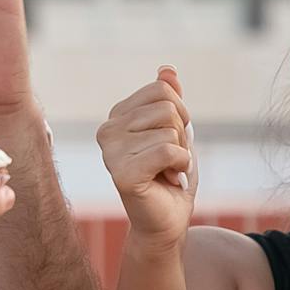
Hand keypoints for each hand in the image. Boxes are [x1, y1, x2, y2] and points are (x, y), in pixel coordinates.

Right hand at [97, 67, 195, 254]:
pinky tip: (167, 180)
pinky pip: (169, 151)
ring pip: (171, 131)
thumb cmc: (170, 176)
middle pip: (168, 109)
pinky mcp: (121, 173)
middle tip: (168, 161)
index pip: (163, 90)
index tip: (171, 141)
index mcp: (117, 116)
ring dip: (181, 155)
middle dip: (182, 136)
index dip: (180, 115)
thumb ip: (169, 100)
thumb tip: (167, 68)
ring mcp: (110, 152)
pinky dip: (180, 166)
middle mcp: (107, 130)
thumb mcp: (175, 131)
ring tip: (165, 172)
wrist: (166, 220)